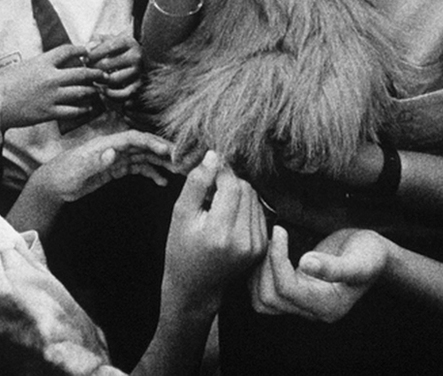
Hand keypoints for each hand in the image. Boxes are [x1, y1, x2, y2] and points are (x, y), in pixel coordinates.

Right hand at [0, 44, 98, 127]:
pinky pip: (72, 110)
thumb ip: (44, 64)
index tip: (88, 51)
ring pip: (81, 92)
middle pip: (82, 73)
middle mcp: (51, 78)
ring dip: (92, 91)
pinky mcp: (49, 112)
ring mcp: (51, 96)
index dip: (80, 49)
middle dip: (96, 73)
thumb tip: (59, 61)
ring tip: (97, 90)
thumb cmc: (6, 83)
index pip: (68, 50)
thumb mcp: (26, 66)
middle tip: (103, 73)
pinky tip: (87, 108)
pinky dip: (82, 109)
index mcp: (43, 62)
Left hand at [32, 130, 175, 202]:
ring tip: (177, 171)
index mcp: (106, 143)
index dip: (151, 142)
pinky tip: (161, 181)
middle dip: (162, 151)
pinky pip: (137, 168)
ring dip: (160, 162)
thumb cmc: (62, 175)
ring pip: (143, 157)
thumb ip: (95, 162)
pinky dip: (150, 173)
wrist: (52, 185)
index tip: (167, 151)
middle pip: (142, 145)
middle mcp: (113, 148)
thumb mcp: (77, 171)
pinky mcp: (115, 169)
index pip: (133, 139)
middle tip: (181, 159)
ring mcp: (115, 158)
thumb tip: (113, 153)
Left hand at [85, 32, 142, 104]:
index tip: (85, 59)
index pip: (108, 47)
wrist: (135, 59)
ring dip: (99, 81)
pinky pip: (122, 94)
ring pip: (113, 80)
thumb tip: (88, 49)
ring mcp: (138, 72)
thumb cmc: (116, 49)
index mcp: (128, 42)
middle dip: (93, 68)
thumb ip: (96, 41)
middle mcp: (136, 56)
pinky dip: (110, 94)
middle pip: (107, 64)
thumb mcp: (108, 40)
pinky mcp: (138, 85)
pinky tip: (102, 90)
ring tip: (94, 78)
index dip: (93, 54)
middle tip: (87, 70)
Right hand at [162, 151, 267, 314]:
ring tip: (216, 205)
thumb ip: (196, 183)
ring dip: (237, 192)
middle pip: (245, 188)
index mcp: (220, 233)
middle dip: (228, 182)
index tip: (206, 171)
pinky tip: (227, 216)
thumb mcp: (180, 214)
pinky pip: (257, 211)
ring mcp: (256, 245)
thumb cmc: (181, 250)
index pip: (231, 184)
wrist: (195, 287)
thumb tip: (214, 155)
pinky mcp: (262, 246)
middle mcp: (243, 240)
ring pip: (253, 197)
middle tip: (208, 191)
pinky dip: (243, 206)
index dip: (219, 171)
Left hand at [249, 226, 387, 322]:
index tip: (281, 230)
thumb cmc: (370, 255)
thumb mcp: (359, 260)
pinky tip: (271, 251)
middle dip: (266, 266)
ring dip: (260, 272)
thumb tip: (305, 263)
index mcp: (328, 306)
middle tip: (274, 237)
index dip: (277, 259)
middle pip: (269, 298)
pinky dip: (261, 273)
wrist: (373, 255)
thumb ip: (334, 266)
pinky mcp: (295, 293)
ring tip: (271, 243)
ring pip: (263, 300)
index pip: (287, 289)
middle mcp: (312, 311)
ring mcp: (302, 304)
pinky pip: (265, 292)